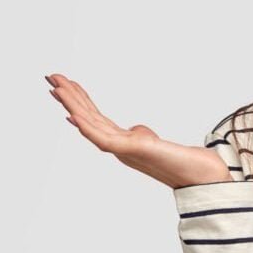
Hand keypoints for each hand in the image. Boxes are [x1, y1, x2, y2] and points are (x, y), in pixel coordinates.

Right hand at [44, 73, 232, 187]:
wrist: (200, 175)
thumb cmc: (183, 161)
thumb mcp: (155, 142)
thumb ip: (141, 135)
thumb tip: (136, 129)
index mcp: (123, 142)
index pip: (95, 118)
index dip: (79, 101)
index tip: (64, 85)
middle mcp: (119, 147)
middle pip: (88, 118)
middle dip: (69, 98)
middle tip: (51, 77)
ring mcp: (124, 150)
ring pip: (91, 125)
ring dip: (72, 106)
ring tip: (56, 87)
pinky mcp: (133, 151)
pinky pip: (104, 139)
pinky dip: (87, 127)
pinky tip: (72, 115)